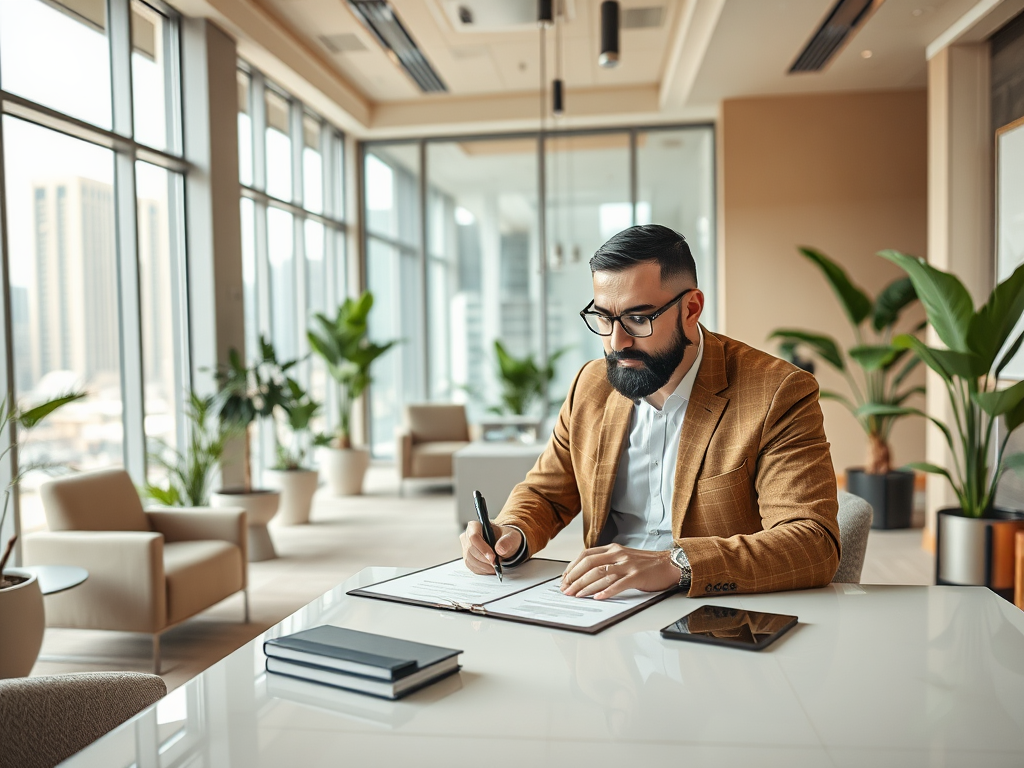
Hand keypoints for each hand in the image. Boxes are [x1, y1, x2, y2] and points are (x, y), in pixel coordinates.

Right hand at [460, 521, 522, 574]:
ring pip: (471, 560)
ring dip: (484, 566)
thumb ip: (507, 541)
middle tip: (496, 564)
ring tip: (495, 566)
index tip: (493, 558)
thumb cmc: (505, 538)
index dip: (483, 548)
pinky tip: (490, 568)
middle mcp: (467, 536)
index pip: (474, 537)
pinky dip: (482, 570)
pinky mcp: (467, 558)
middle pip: (471, 550)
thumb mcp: (511, 537)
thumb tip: (500, 549)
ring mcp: (466, 548)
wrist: (503, 545)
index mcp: (475, 526)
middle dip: (485, 559)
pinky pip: (471, 567)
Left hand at [560, 543, 678, 598]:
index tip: (565, 578)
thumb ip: (607, 561)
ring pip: (600, 575)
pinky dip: (606, 591)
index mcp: (613, 548)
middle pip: (590, 564)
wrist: (670, 564)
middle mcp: (618, 554)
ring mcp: (627, 565)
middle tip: (566, 590)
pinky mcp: (636, 576)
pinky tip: (598, 598)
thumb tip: (586, 574)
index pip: (586, 555)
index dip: (573, 567)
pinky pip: (618, 584)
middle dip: (574, 578)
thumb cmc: (646, 564)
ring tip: (576, 595)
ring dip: (585, 587)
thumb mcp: (623, 557)